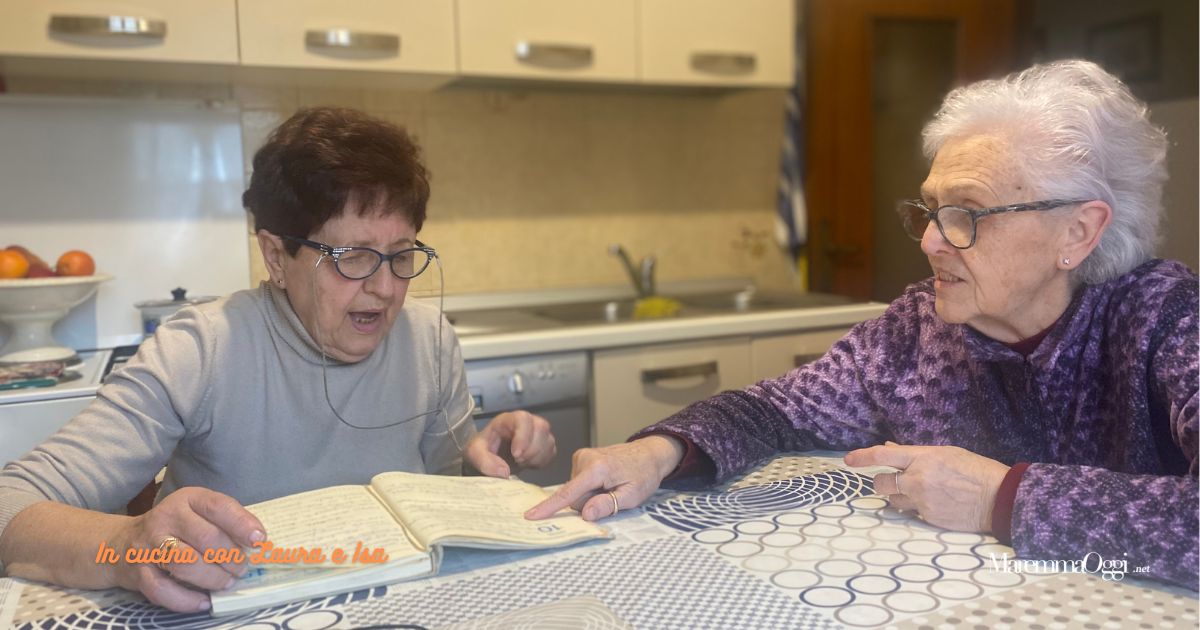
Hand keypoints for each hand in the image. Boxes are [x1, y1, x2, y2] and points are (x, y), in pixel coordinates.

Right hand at [108, 487, 264, 612]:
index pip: (218, 506)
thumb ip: (225, 522)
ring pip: (186, 563)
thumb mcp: (198, 512)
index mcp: (187, 499)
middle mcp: (166, 518)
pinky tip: (204, 601)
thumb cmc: (175, 527)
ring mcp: (149, 546)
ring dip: (213, 577)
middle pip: (206, 538)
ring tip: (227, 582)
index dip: (242, 524)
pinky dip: (187, 600)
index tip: (259, 540)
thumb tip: (257, 543)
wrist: (122, 543)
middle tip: (241, 568)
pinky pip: (163, 590)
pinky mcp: (138, 573)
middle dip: (231, 557)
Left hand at [466, 410, 555, 477]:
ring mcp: (538, 433)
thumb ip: (484, 461)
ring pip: (548, 441)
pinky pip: (551, 452)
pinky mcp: (544, 445)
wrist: (489, 457)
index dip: (523, 436)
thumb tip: (504, 471)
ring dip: (536, 457)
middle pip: (541, 427)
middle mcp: (526, 422)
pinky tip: (528, 464)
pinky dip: (541, 462)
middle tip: (517, 461)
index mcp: (508, 420)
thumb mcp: (474, 454)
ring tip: (520, 463)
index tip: (516, 455)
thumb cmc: (482, 450)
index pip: (523, 419)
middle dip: (531, 449)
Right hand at [525, 435, 684, 520]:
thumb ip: (607, 505)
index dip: (549, 507)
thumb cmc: (643, 475)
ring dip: (590, 494)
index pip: (569, 493)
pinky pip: (577, 482)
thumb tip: (585, 515)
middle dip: (589, 502)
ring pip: (575, 490)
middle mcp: (584, 459)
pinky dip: (589, 486)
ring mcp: (581, 456)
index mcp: (597, 469)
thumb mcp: (632, 496)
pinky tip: (605, 480)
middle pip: (573, 496)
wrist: (648, 453)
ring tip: (611, 485)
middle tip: (612, 494)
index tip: (531, 516)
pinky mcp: (581, 457)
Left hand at [844, 442, 1008, 531]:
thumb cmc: (974, 469)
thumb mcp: (944, 453)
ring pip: (894, 501)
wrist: (997, 497)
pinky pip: (912, 513)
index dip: (862, 457)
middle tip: (892, 482)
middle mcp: (917, 480)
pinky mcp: (928, 518)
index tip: (848, 460)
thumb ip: (915, 454)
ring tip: (921, 493)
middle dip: (882, 483)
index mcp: (922, 458)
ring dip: (899, 497)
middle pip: (881, 483)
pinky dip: (918, 508)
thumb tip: (890, 449)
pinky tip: (936, 503)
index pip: (882, 456)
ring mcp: (921, 501)